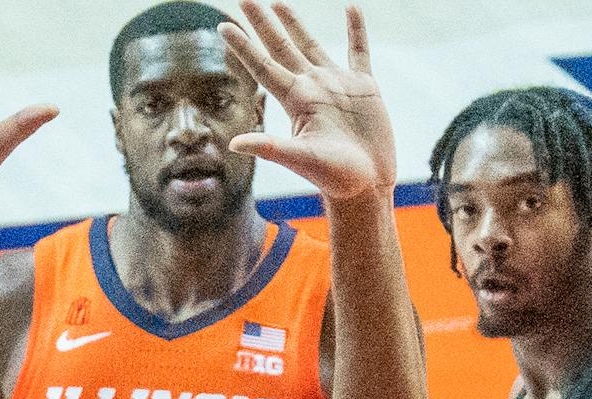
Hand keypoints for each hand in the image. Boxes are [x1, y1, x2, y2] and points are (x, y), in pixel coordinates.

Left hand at [219, 3, 395, 201]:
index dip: (243, 46)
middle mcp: (312, 88)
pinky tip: (352, 9)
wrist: (368, 188)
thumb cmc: (335, 179)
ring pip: (312, 45)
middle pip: (281, 48)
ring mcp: (338, 85)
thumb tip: (234, 143)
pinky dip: (357, 31)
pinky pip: (359, 51)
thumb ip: (270, 147)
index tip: (222, 25)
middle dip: (263, 23)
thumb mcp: (301, 160)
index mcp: (296, 100)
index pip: (263, 66)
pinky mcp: (365, 88)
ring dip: (295, 23)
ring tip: (278, 2)